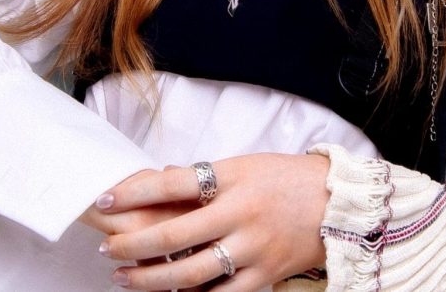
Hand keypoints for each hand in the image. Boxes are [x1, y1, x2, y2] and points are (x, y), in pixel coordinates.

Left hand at [94, 153, 329, 290]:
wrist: (341, 204)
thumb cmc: (286, 179)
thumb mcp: (244, 166)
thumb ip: (205, 180)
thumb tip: (157, 183)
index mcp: (234, 178)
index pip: (173, 183)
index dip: (134, 192)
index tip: (104, 199)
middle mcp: (241, 213)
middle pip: (173, 233)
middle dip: (132, 244)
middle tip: (107, 249)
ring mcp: (253, 248)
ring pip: (190, 272)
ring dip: (150, 278)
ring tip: (124, 278)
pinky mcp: (265, 276)